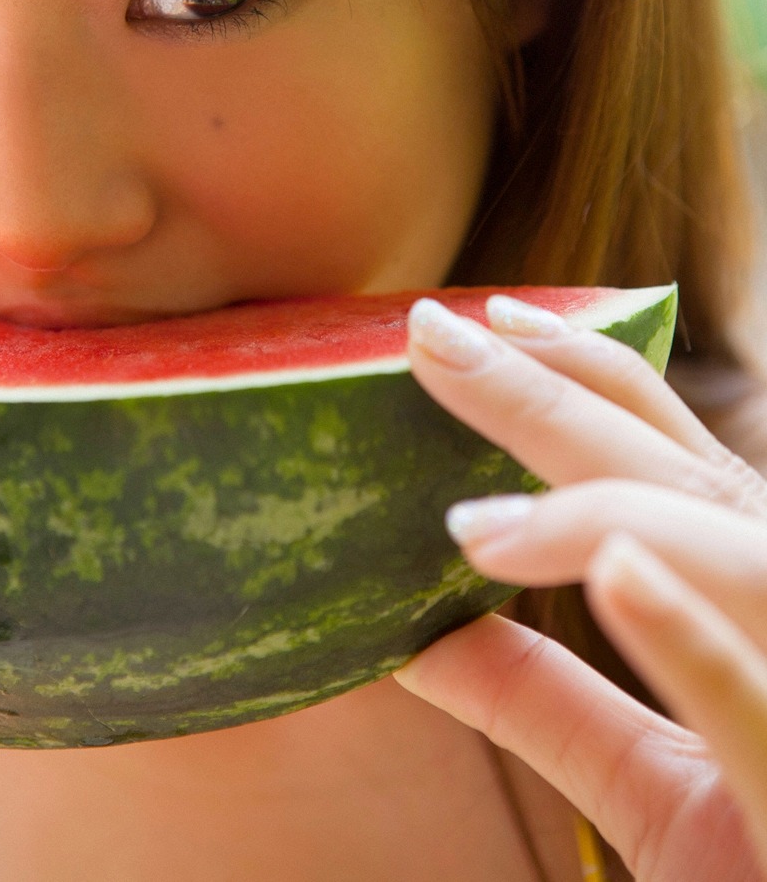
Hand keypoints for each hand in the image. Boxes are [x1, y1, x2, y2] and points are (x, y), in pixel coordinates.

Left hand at [393, 294, 766, 881]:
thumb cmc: (764, 872)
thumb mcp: (650, 785)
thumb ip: (545, 701)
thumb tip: (412, 638)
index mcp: (762, 601)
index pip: (674, 457)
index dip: (589, 371)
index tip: (491, 317)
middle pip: (682, 475)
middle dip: (553, 396)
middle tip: (433, 334)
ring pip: (732, 549)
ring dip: (600, 507)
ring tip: (470, 512)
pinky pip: (755, 704)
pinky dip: (686, 635)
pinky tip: (614, 572)